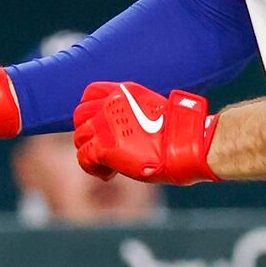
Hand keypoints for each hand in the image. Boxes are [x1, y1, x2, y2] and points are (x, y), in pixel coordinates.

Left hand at [73, 81, 217, 184]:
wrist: (185, 144)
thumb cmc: (178, 133)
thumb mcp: (151, 110)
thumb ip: (132, 114)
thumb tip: (126, 129)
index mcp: (124, 92)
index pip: (91, 93)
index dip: (90, 110)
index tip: (97, 123)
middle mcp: (110, 104)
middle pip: (80, 115)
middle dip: (88, 131)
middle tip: (102, 146)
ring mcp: (104, 125)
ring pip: (80, 137)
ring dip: (90, 151)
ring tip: (108, 164)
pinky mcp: (103, 147)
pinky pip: (84, 158)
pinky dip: (93, 168)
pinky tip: (109, 173)